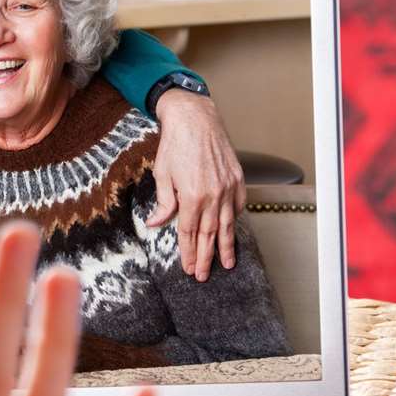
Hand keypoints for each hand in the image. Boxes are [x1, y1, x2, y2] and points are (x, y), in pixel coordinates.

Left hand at [148, 90, 244, 281]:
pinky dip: (235, 220)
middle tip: (203, 275)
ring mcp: (228, 187)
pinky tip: (232, 232)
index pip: (190, 233)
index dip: (189, 252)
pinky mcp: (238, 179)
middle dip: (206, 258)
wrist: (196, 119)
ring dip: (225, 246)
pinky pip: (238, 205)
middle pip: (209, 234)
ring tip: (227, 264)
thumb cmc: (175, 145)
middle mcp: (213, 195)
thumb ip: (164, 203)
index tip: (188, 268)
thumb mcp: (162, 176)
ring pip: (227, 224)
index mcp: (192, 197)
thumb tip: (157, 223)